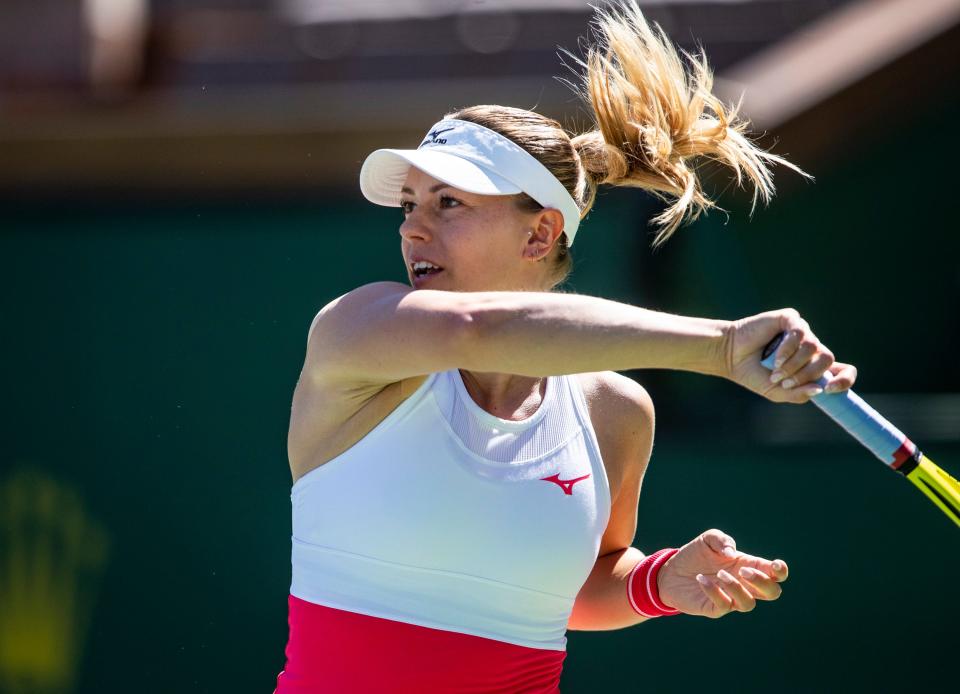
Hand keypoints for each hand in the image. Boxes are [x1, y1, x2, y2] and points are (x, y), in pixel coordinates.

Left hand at [657, 529, 787, 617]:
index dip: (781, 571)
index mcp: (747, 566)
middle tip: (743, 570)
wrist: (672, 570)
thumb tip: (731, 554)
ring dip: (737, 587)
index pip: (774, 573)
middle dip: (763, 582)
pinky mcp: (715, 607)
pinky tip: (701, 579)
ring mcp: (731, 598)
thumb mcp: (708, 539)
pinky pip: (724, 605)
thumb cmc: (696, 554)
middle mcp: (743, 584)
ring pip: (749, 603)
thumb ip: (722, 540)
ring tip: (720, 574)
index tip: (775, 565)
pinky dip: (714, 591)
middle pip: (771, 592)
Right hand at [724, 308, 856, 402]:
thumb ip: (799, 394)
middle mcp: (810, 347)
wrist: (730, 357)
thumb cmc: (753, 374)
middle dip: (807, 374)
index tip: (831, 389)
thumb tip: (821, 389)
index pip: (844, 370)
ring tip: (775, 370)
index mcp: (812, 365)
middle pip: (828, 359)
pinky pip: (801, 332)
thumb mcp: (777, 392)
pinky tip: (774, 356)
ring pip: (814, 347)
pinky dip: (788, 348)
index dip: (845, 379)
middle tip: (785, 382)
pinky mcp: (789, 319)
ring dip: (794, 364)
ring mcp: (801, 332)